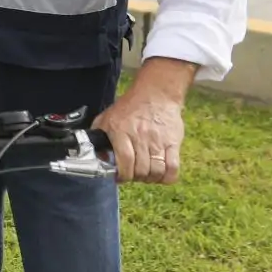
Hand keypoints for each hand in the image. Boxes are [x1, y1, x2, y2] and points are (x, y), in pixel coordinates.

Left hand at [93, 58, 193, 183]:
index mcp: (121, 131)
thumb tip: (98, 157)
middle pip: (141, 169)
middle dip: (135, 178)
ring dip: (150, 178)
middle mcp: (140, 137)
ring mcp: (158, 141)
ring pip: (156, 171)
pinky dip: (167, 177)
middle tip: (133, 174)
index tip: (120, 177)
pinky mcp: (173, 142)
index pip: (124, 161)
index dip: (122, 175)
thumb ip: (98, 136)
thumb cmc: (130, 106)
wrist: (156, 93)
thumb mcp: (107, 117)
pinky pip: (173, 167)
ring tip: (146, 174)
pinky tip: (161, 174)